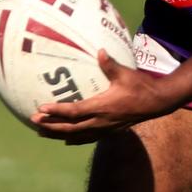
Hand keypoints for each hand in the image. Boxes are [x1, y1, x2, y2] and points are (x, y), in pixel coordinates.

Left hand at [30, 51, 175, 142]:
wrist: (158, 103)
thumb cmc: (141, 86)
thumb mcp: (126, 74)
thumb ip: (110, 64)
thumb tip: (100, 51)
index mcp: (103, 107)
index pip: (75, 112)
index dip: (57, 111)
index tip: (41, 108)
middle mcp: (101, 121)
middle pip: (71, 128)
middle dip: (51, 125)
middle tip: (34, 121)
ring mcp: (105, 128)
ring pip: (77, 136)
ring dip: (58, 134)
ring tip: (42, 132)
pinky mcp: (110, 131)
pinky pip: (88, 138)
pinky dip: (75, 139)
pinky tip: (66, 140)